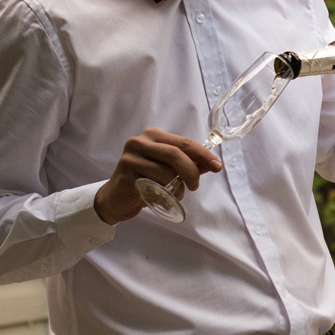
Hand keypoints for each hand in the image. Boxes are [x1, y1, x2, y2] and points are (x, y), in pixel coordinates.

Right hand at [94, 128, 220, 222]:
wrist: (116, 198)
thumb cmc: (145, 180)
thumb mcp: (168, 169)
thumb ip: (189, 164)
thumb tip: (212, 164)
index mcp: (153, 136)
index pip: (184, 143)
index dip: (203, 155)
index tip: (217, 166)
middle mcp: (140, 142)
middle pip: (176, 154)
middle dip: (191, 172)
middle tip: (195, 186)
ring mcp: (131, 156)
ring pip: (166, 172)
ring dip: (177, 188)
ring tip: (174, 194)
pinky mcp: (126, 173)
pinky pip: (154, 185)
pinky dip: (164, 194)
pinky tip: (161, 198)